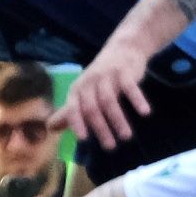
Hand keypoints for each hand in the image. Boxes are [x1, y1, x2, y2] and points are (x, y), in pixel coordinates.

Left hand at [53, 31, 156, 151]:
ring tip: (126, 137)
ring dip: (118, 120)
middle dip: (101, 129)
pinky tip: (145, 113)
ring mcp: (106, 76)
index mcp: (77, 89)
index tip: (83, 139)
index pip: (73, 108)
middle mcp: (89, 82)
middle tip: (110, 147)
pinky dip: (137, 100)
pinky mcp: (124, 71)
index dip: (77, 123)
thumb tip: (50, 128)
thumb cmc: (100, 78)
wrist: (121, 49)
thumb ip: (69, 111)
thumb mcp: (83, 92)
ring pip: (110, 101)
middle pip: (92, 108)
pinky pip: (130, 88)